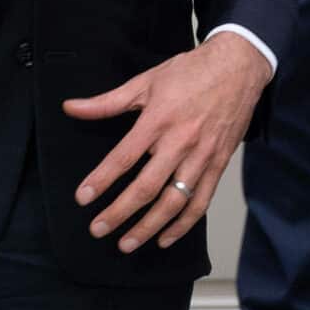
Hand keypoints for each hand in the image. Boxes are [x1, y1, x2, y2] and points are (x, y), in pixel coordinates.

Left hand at [63, 30, 270, 251]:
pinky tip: (165, 238)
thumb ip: (107, 102)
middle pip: (146, 187)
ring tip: (126, 243)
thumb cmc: (191, 72)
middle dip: (119, 213)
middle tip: (98, 229)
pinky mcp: (218, 164)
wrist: (238, 66)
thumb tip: (71, 107)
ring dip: (149, 227)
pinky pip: (200, 202)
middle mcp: (181, 142)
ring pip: (173, 201)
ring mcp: (202, 156)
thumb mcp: (146, 81)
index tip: (83, 197)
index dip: (101, 180)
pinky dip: (183, 224)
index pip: (124, 157)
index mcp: (159, 120)